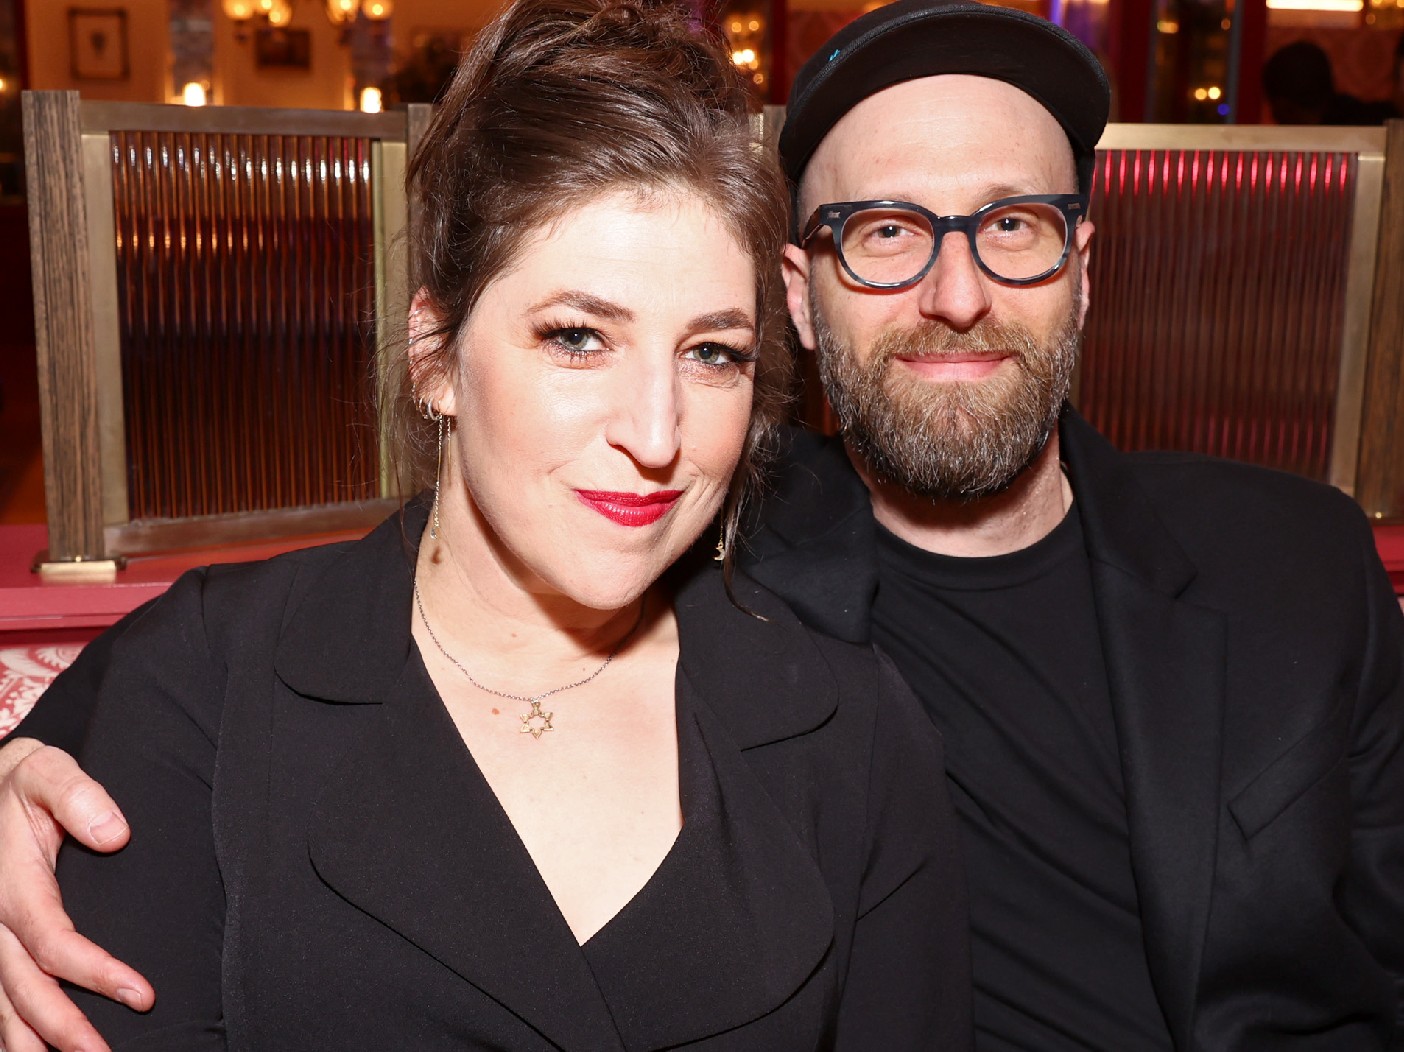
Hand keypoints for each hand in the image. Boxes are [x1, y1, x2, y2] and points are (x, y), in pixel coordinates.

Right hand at [0, 741, 152, 1051]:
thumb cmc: (24, 782)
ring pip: (2, 1006)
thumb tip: (115, 834)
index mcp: (10, 883)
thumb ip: (78, 796)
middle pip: (24, 989)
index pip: (51, 942)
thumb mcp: (48, 772)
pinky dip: (11, 1030)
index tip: (142, 994)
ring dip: (37, 1043)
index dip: (94, 972)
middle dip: (65, 1029)